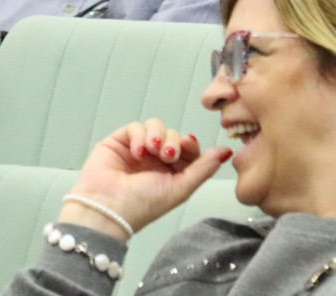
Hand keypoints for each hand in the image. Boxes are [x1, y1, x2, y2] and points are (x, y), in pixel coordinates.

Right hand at [57, 119, 231, 240]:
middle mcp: (154, 160)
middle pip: (172, 134)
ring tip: (153, 150)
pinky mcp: (118, 142)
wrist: (109, 208)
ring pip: (155, 126)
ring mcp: (136, 150)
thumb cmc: (144, 204)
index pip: (187, 148)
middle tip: (167, 155)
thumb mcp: (180, 188)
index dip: (190, 143)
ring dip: (157, 135)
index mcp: (170, 173)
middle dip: (173, 141)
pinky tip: (137, 153)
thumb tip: (227, 151)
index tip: (189, 145)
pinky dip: (139, 136)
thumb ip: (203, 168)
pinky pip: (135, 127)